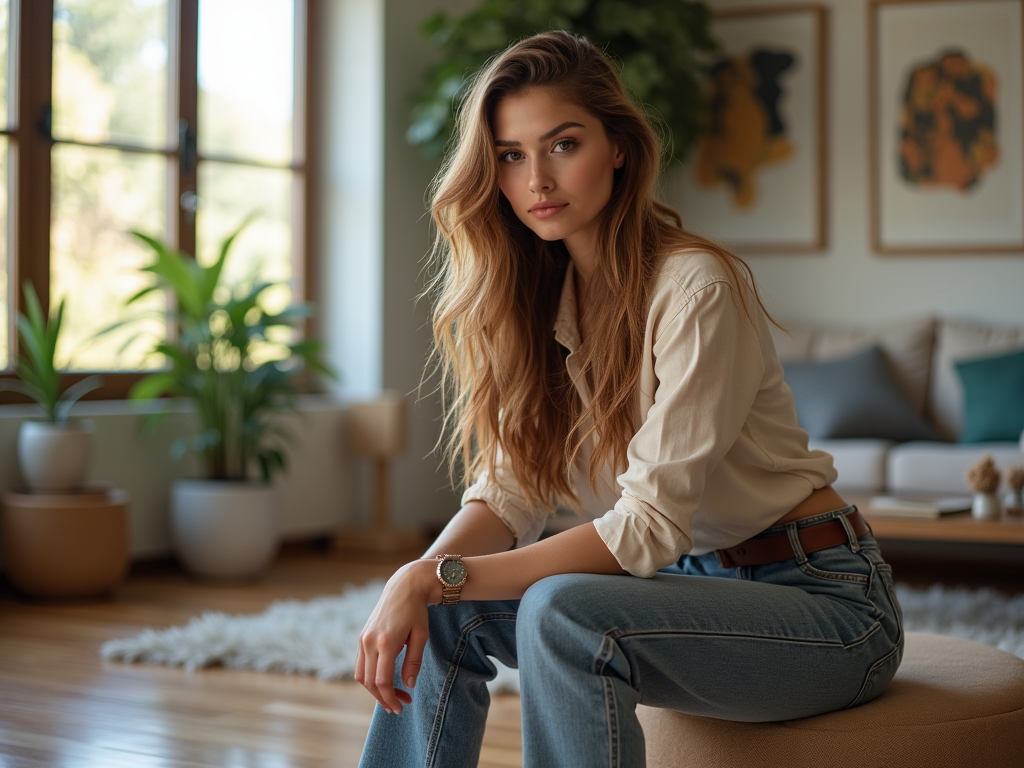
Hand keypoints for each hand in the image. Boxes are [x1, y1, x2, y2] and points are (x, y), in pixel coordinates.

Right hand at [355, 559, 436, 713]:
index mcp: (386, 641)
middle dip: (384, 698)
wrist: (403, 587)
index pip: (382, 680)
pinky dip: (370, 677)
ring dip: (375, 690)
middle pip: (369, 682)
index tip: (401, 706)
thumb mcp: (421, 636)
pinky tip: (384, 681)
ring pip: (361, 676)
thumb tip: (408, 685)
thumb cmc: (416, 611)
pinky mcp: (361, 637)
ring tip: (392, 696)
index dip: (390, 697)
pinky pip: (361, 665)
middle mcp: (369, 641)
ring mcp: (362, 639)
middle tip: (400, 706)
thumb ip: (414, 661)